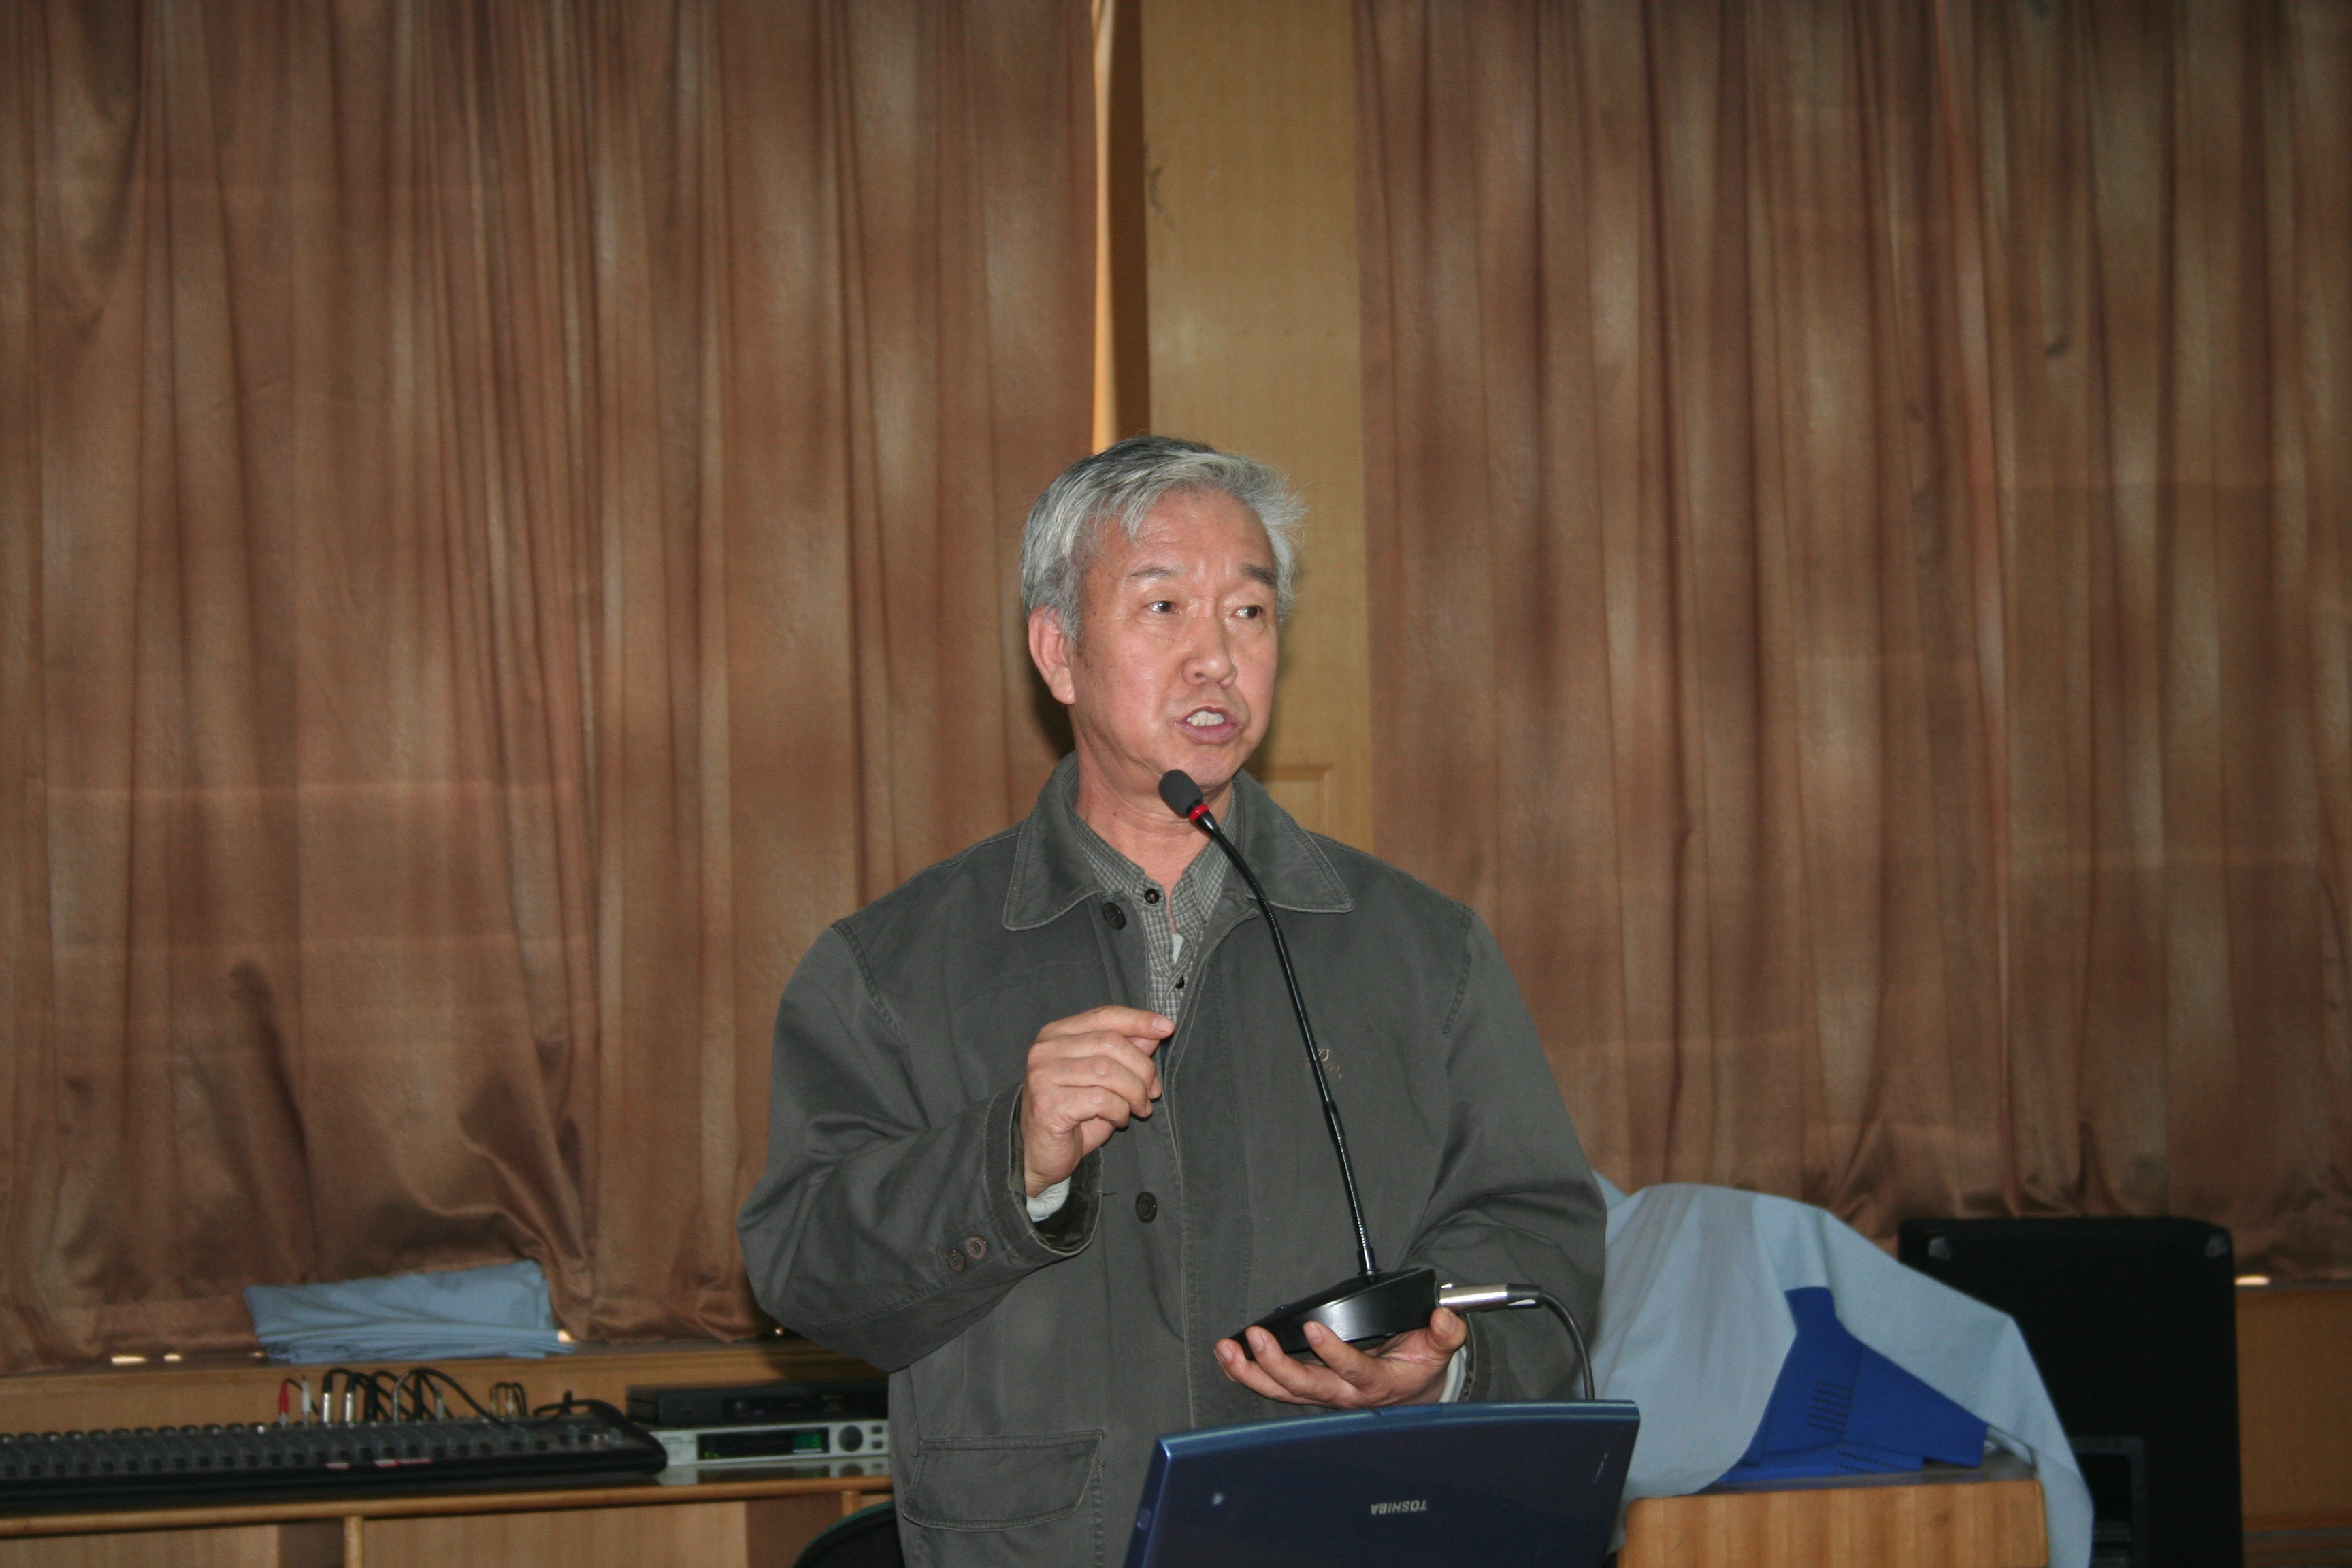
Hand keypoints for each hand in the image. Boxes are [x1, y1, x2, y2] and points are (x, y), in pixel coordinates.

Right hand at [1020, 1006, 1171, 1195]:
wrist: (1039, 1155)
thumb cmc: (1074, 1115)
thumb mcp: (1104, 1079)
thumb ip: (1125, 1052)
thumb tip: (1153, 1032)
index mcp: (1057, 1034)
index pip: (1104, 1015)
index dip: (1138, 1020)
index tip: (1166, 1028)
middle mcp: (1046, 1049)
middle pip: (1110, 1043)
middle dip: (1142, 1068)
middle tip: (1153, 1092)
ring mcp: (1043, 1076)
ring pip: (1108, 1071)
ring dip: (1134, 1093)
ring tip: (1139, 1109)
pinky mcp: (1048, 1104)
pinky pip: (1100, 1099)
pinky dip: (1120, 1110)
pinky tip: (1118, 1120)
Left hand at [1212, 1308, 1466, 1407]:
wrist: (1411, 1393)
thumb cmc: (1418, 1365)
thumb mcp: (1439, 1348)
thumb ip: (1445, 1332)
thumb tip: (1444, 1317)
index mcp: (1377, 1381)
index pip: (1353, 1370)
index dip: (1333, 1352)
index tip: (1315, 1328)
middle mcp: (1344, 1393)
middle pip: (1306, 1386)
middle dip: (1277, 1364)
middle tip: (1258, 1338)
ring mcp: (1323, 1394)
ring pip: (1283, 1391)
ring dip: (1252, 1372)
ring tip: (1229, 1350)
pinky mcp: (1308, 1389)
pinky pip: (1275, 1388)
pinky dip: (1248, 1375)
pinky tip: (1229, 1359)